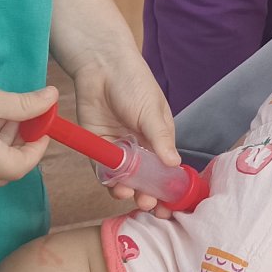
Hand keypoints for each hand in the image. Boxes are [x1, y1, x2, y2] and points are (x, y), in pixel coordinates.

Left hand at [71, 47, 179, 214]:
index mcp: (158, 139)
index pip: (164, 170)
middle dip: (145, 194)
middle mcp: (139, 147)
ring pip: (122, 178)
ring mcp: (118, 147)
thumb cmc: (135, 83)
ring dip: (126, 189)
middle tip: (146, 203)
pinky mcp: (96, 145)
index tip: (168, 205)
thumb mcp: (152, 112)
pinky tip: (113, 184)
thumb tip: (174, 164)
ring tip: (127, 193)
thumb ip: (160, 139)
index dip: (166, 188)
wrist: (102, 66)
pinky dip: (107, 179)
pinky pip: (101, 168)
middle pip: (143, 178)